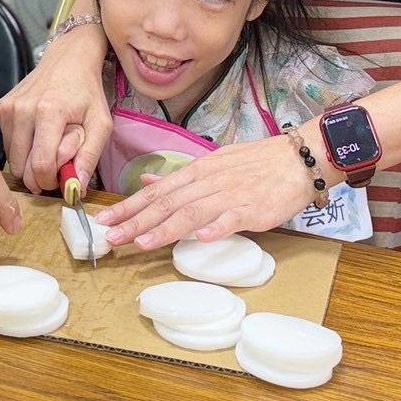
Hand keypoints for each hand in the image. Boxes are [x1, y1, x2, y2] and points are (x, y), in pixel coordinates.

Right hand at [0, 27, 111, 194]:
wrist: (68, 58)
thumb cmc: (87, 91)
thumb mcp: (101, 123)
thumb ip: (89, 156)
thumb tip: (75, 188)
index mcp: (49, 112)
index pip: (40, 167)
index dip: (51, 181)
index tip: (63, 176)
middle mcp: (22, 110)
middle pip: (22, 168)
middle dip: (40, 174)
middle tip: (58, 158)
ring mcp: (8, 108)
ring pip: (13, 159)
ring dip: (30, 161)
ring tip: (49, 141)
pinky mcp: (0, 108)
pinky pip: (8, 145)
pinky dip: (22, 147)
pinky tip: (37, 132)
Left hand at [95, 135, 314, 249]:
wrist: (297, 158)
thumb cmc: (254, 164)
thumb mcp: (211, 164)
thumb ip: (179, 178)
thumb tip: (146, 183)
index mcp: (197, 173)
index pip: (156, 192)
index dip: (129, 207)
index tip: (104, 221)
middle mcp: (208, 182)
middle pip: (167, 203)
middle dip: (136, 221)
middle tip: (110, 237)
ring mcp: (230, 195)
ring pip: (193, 212)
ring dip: (166, 228)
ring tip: (142, 242)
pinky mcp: (255, 208)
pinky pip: (233, 218)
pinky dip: (218, 227)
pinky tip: (203, 238)